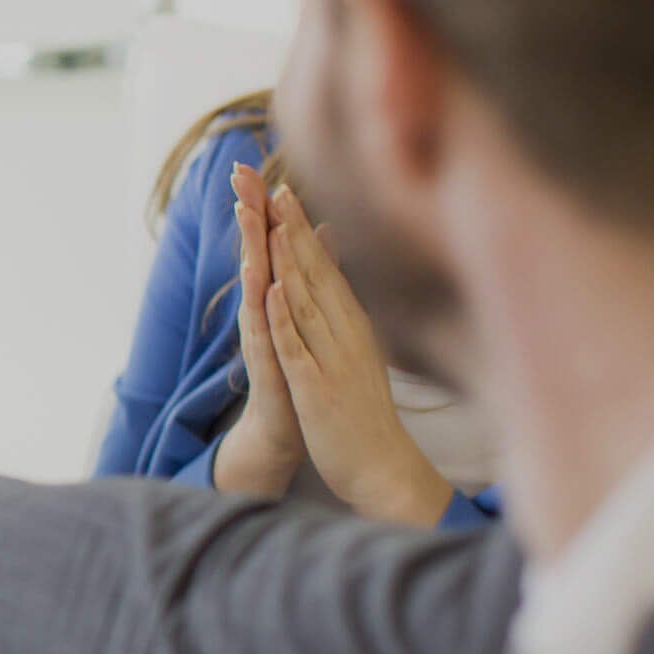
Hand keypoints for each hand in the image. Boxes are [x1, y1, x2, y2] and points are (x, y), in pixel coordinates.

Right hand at [216, 164, 306, 496]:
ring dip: (249, 246)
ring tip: (244, 211)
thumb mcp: (309, 309)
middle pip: (253, 248)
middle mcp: (262, 307)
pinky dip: (264, 303)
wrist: (289, 425)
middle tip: (237, 170)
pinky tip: (264, 280)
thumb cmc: (300, 366)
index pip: (268, 238)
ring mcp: (262, 332)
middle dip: (246, 209)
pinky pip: (264, 326)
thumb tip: (324, 226)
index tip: (252, 163)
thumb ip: (313, 267)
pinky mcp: (267, 359)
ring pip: (254, 281)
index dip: (261, 202)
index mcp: (276, 292)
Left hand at [265, 188, 451, 526]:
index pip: (325, 269)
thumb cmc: (363, 409)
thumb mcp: (356, 352)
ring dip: (288, 260)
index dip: (303, 230)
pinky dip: (286, 316)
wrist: (382, 468)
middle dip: (292, 229)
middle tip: (272, 185)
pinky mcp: (317, 388)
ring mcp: (333, 359)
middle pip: (316, 274)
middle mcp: (347, 334)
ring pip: (306, 301)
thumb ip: (344, 314)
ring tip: (271, 221)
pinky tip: (272, 289)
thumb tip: (339, 287)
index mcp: (354, 325)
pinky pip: (298, 346)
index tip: (285, 189)